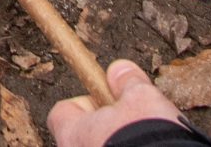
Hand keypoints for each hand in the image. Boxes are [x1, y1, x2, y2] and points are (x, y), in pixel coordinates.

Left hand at [47, 61, 187, 146]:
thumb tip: (119, 71)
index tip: (109, 98)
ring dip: (117, 143)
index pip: (63, 111)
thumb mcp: (143, 98)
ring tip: (146, 140)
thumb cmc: (147, 140)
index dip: (88, 101)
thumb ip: (127, 82)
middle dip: (107, 125)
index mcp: (73, 134)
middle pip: (84, 133)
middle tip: (132, 121)